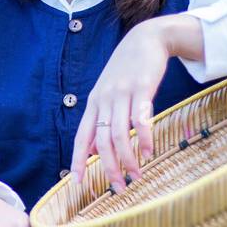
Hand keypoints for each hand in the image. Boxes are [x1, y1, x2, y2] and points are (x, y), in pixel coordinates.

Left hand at [68, 19, 170, 194]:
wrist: (146, 39)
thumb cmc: (127, 71)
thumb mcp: (107, 94)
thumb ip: (100, 121)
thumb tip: (92, 150)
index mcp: (94, 104)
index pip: (81, 138)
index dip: (78, 160)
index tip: (77, 183)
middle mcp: (104, 101)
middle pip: (101, 141)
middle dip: (108, 167)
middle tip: (118, 188)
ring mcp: (122, 94)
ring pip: (119, 134)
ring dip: (128, 158)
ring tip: (136, 175)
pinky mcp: (142, 88)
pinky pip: (140, 119)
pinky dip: (143, 138)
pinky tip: (149, 152)